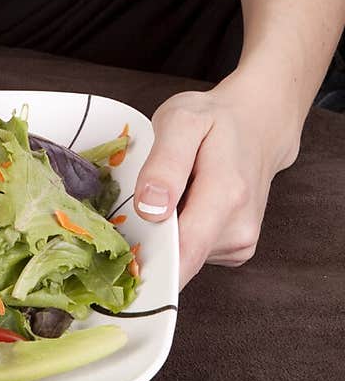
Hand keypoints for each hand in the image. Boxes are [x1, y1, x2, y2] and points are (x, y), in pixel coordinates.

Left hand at [132, 79, 302, 288]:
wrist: (258, 124)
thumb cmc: (215, 119)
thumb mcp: (181, 120)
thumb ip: (165, 163)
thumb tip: (149, 210)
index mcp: (226, 196)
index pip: (183, 256)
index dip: (147, 261)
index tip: (121, 252)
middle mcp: (239, 229)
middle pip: (176, 257)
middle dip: (152, 237)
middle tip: (144, 196)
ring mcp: (241, 244)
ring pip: (184, 255)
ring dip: (167, 231)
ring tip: (174, 192)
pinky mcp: (237, 250)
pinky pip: (194, 251)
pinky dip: (182, 231)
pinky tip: (187, 202)